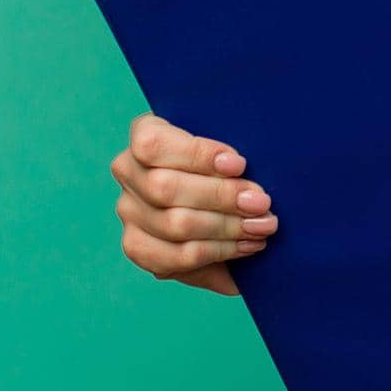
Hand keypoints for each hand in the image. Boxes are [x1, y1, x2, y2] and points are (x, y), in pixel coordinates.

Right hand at [110, 112, 277, 295]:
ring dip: (226, 227)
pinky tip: (245, 246)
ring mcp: (129, 210)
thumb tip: (240, 168)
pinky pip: (175, 258)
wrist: (216, 196)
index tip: (240, 165)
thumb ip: (229, 156)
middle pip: (166, 188)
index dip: (197, 155)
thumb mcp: (227, 148)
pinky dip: (217, 252)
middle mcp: (128, 171)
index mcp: (145, 133)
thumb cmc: (227, 162)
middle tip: (261, 203)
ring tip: (261, 226)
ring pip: (173, 224)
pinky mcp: (137, 246)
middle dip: (222, 197)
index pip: (153, 144)